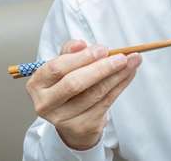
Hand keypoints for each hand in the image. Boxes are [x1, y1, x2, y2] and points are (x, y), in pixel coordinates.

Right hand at [25, 40, 141, 150]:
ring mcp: (63, 118)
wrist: (71, 117)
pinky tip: (129, 74)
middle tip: (121, 57)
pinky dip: (120, 85)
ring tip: (132, 61)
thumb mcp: (64, 65)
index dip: (81, 58)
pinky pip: (105, 103)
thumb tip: (80, 44)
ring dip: (117, 75)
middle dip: (101, 68)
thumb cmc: (67, 84)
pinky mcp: (82, 127)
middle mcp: (46, 104)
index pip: (57, 68)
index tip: (103, 49)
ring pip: (95, 93)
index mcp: (37, 84)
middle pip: (74, 84)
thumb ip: (71, 51)